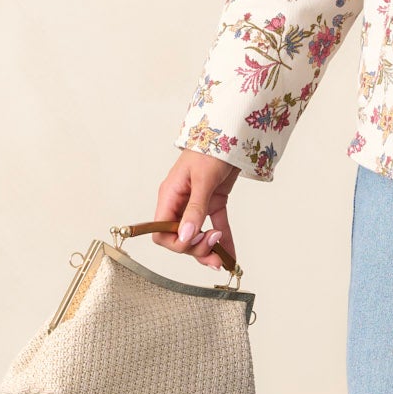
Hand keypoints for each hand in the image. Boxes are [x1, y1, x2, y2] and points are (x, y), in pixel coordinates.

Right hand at [155, 151, 240, 271]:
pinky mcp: (213, 202)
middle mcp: (180, 203)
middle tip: (214, 246)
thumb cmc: (211, 148)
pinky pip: (216, 225)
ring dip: (209, 250)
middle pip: (180, 237)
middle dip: (196, 247)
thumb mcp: (203, 179)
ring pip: (197, 236)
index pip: (161, 232)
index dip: (177, 242)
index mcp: (170, 196)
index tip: (196, 240)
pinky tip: (231, 255)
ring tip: (223, 260)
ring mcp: (196, 204)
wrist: (231, 133)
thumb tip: (186, 236)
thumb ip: (195, 209)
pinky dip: (223, 240)